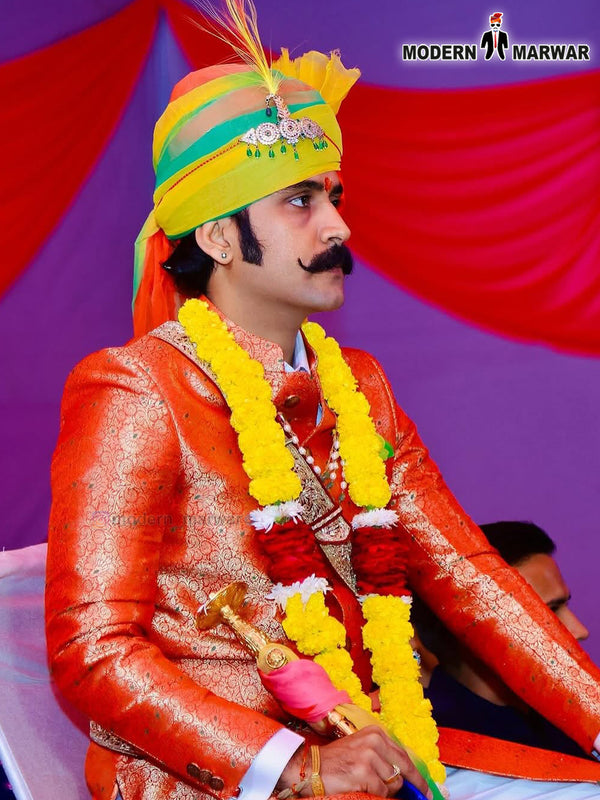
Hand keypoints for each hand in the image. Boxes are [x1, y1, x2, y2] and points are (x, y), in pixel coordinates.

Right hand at [278, 726, 431, 797]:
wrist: (312, 766)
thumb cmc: (337, 761)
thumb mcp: (362, 749)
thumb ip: (383, 757)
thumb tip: (405, 777)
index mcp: (376, 733)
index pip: (404, 755)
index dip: (417, 775)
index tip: (425, 789)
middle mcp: (374, 741)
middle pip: (404, 768)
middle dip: (414, 785)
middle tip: (423, 796)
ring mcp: (369, 756)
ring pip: (393, 783)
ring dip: (385, 790)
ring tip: (368, 784)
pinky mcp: (363, 772)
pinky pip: (381, 791)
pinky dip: (375, 794)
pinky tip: (361, 787)